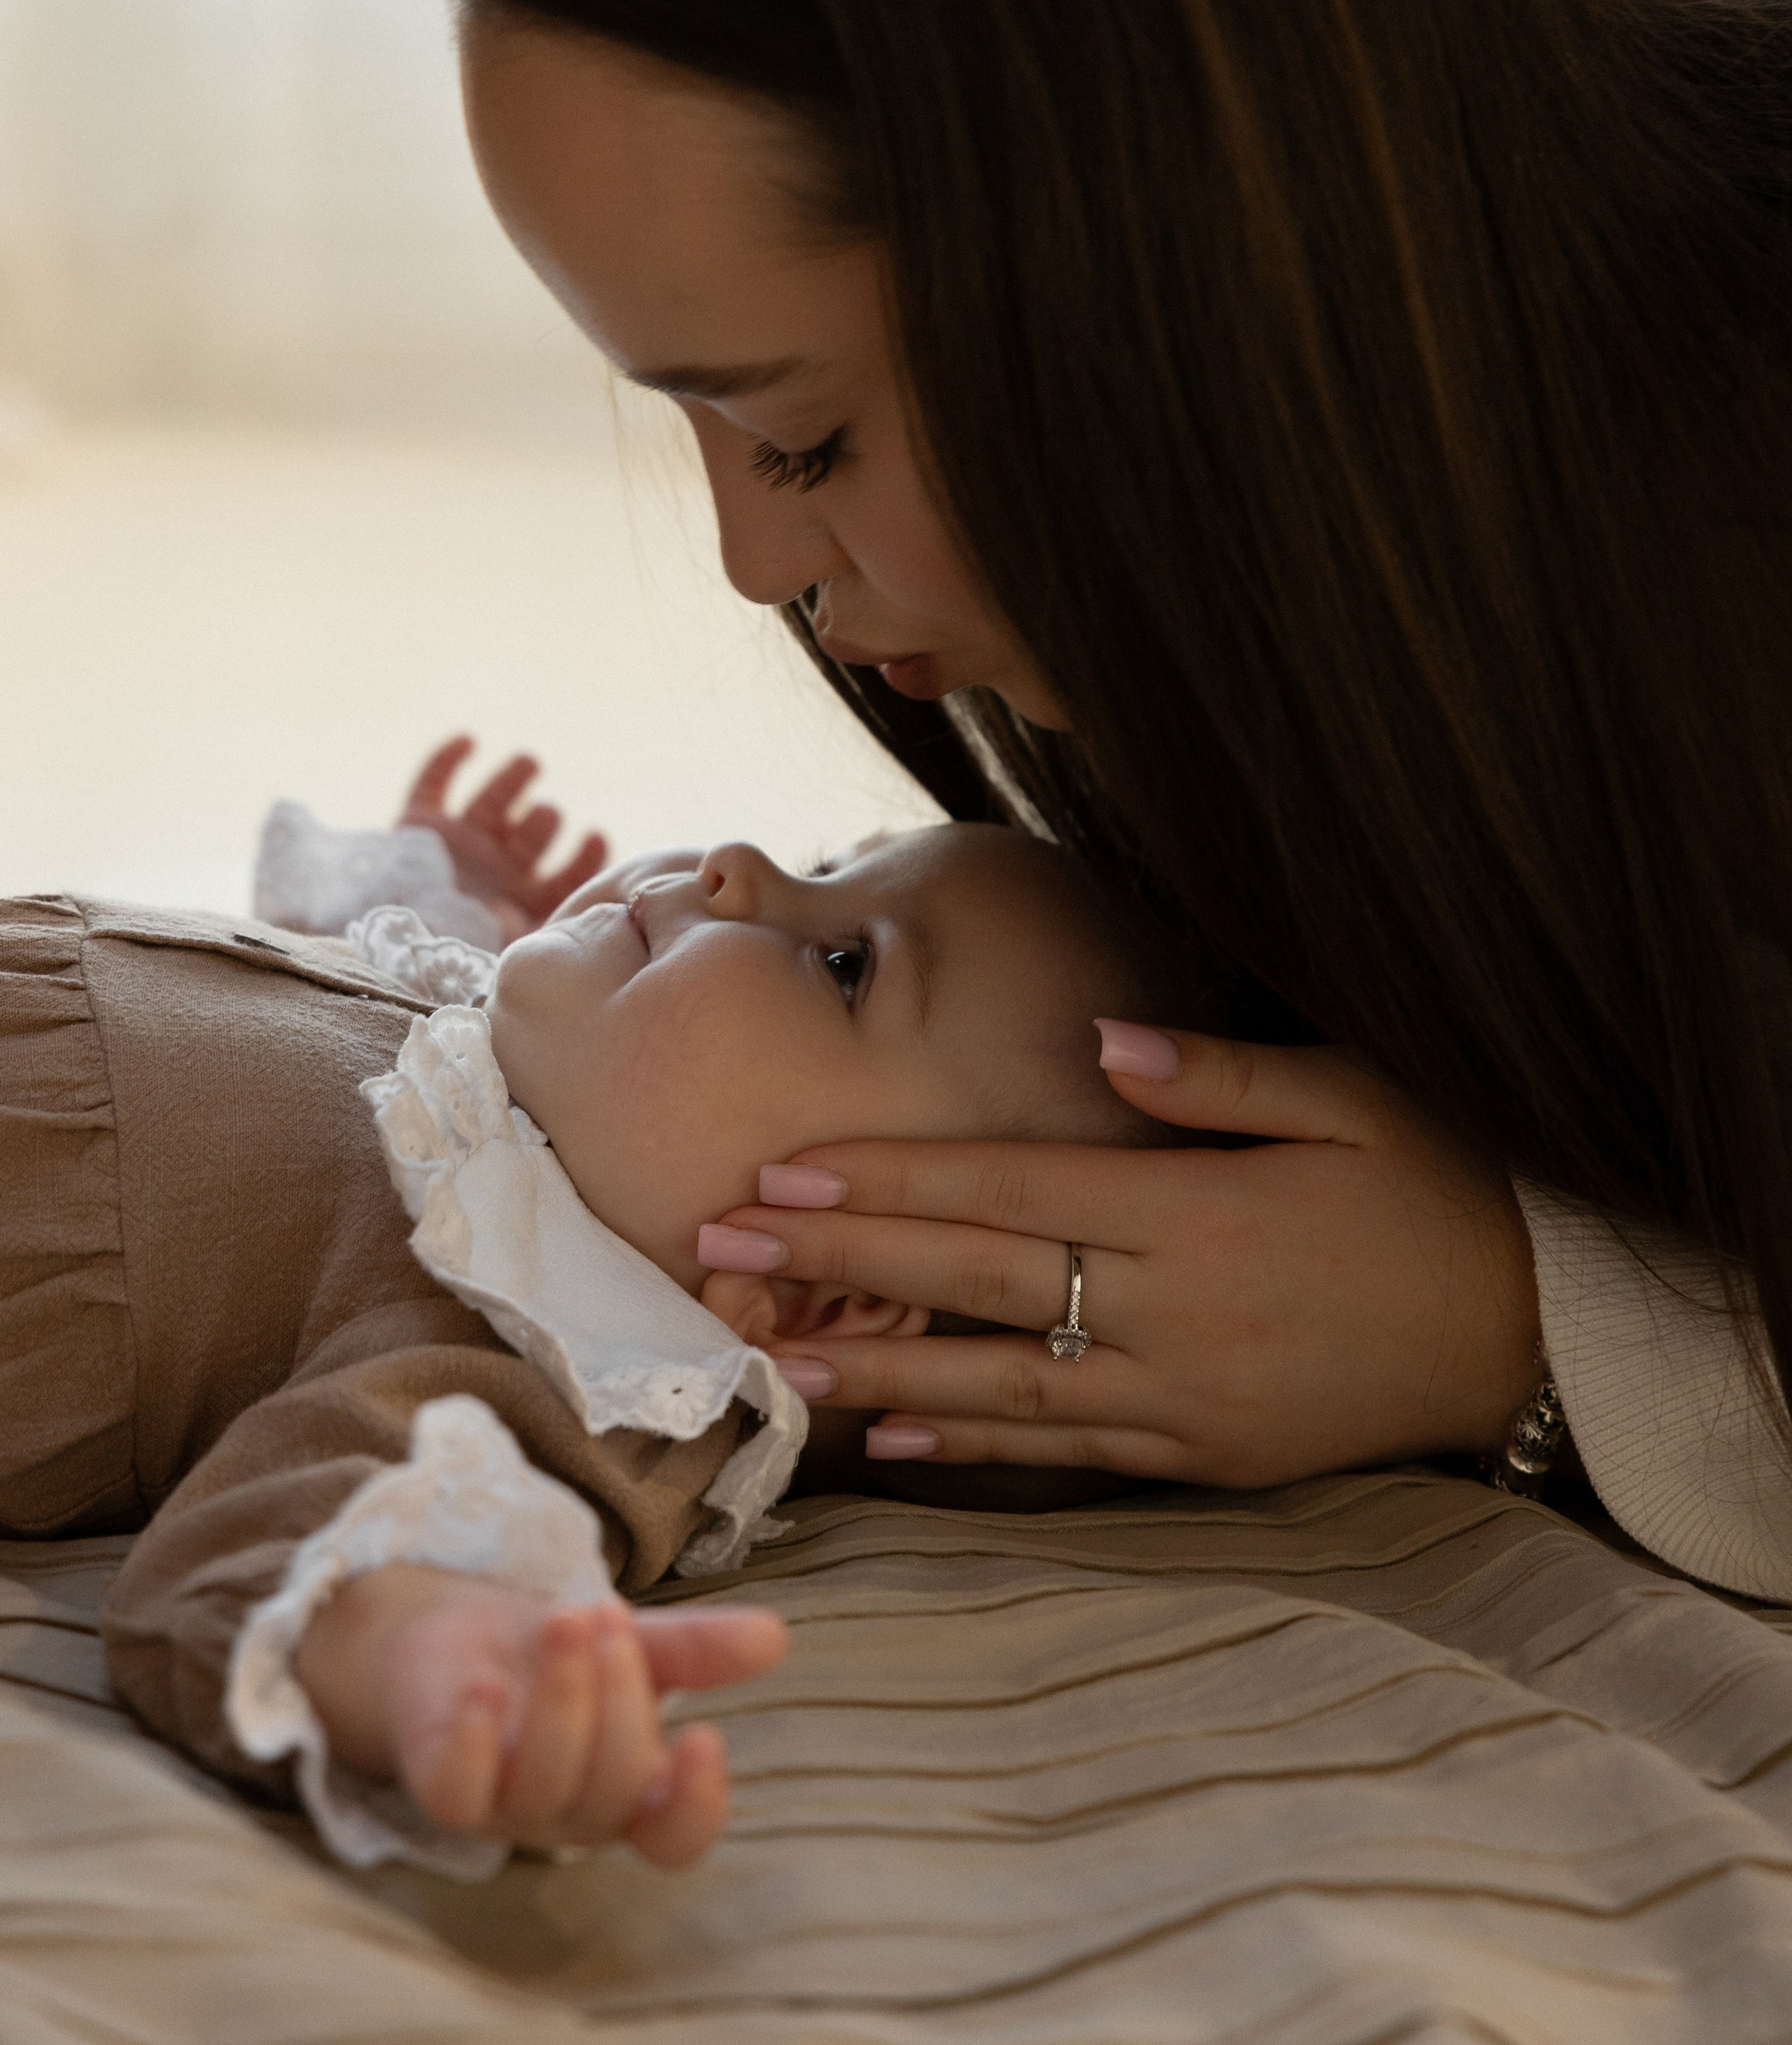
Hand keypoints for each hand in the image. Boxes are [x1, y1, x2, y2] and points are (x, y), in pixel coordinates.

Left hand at [295, 1563, 785, 1862]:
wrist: (449, 1636)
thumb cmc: (551, 1654)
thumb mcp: (633, 1642)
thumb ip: (698, 1649)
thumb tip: (775, 1636)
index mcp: (630, 1790)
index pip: (675, 1837)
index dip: (696, 1805)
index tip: (705, 1736)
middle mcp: (571, 1812)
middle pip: (614, 1788)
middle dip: (620, 1694)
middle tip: (607, 1616)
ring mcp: (505, 1809)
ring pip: (544, 1783)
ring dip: (563, 1693)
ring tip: (567, 1618)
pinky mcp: (443, 1789)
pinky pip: (458, 1795)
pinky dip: (474, 1743)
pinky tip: (484, 1691)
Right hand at [399, 737, 606, 941]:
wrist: (374, 952)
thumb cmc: (437, 960)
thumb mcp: (483, 954)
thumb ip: (509, 934)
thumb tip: (518, 912)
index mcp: (520, 902)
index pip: (566, 877)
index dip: (585, 858)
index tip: (596, 837)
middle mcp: (496, 869)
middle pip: (533, 834)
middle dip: (544, 821)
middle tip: (547, 814)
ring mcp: (460, 844)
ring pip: (495, 801)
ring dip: (514, 779)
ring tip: (531, 763)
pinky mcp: (419, 825)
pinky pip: (434, 785)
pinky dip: (448, 760)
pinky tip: (468, 741)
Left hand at [702, 1027, 1540, 1487]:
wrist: (1536, 1330)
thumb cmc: (1437, 1185)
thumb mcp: (1351, 1095)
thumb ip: (1219, 1075)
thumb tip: (1105, 1044)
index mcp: (1193, 1211)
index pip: (1005, 1190)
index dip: (886, 1183)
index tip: (780, 1175)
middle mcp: (1170, 1309)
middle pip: (974, 1283)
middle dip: (841, 1267)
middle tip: (722, 1259)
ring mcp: (1184, 1395)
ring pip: (1000, 1386)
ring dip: (879, 1373)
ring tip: (773, 1363)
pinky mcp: (1207, 1455)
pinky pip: (1072, 1452)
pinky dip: (979, 1447)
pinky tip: (897, 1442)